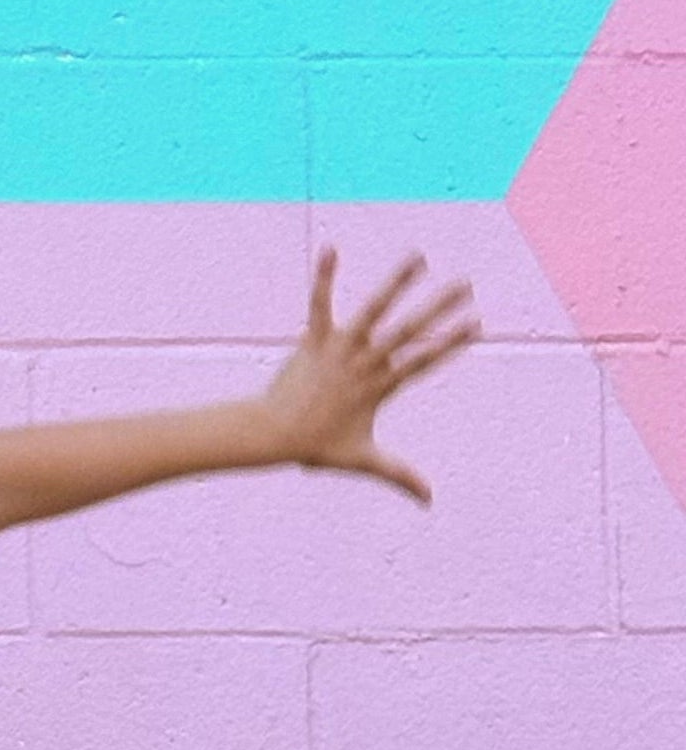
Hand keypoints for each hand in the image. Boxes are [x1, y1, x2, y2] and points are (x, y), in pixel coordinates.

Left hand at [252, 250, 480, 504]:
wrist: (272, 435)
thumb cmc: (316, 448)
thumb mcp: (363, 461)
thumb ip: (399, 476)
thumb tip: (430, 501)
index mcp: (381, 387)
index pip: (424, 363)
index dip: (450, 345)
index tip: (477, 325)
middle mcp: (365, 364)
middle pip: (408, 333)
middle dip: (440, 308)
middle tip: (467, 284)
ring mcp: (340, 350)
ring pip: (372, 311)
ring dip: (396, 283)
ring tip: (418, 256)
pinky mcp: (314, 340)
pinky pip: (320, 304)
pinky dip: (324, 277)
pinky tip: (331, 248)